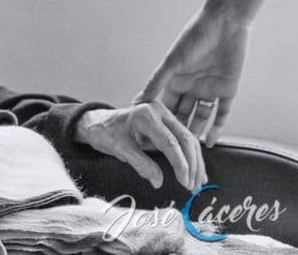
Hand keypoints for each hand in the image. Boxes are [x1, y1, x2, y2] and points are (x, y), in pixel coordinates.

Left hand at [75, 101, 206, 190]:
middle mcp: (160, 110)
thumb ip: (141, 165)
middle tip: (194, 187)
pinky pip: (183, 138)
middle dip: (193, 164)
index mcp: (146, 115)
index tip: (185, 183)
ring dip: (195, 162)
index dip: (180, 164)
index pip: (171, 142)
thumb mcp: (120, 150)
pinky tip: (196, 170)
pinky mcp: (167, 120)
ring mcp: (165, 113)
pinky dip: (191, 155)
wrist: (99, 122)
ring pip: (188, 138)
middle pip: (185, 138)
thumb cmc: (107, 134)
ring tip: (198, 182)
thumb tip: (159, 181)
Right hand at [133, 10, 250, 146]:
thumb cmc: (195, 36)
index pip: (164, 105)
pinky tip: (209, 143)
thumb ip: (156, 82)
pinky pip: (222, 114)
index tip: (147, 142)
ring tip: (188, 154)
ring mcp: (210, 89)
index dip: (157, 122)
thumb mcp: (173, 61)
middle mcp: (192, 86)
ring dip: (195, 134)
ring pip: (201, 118)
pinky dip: (217, 128)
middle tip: (167, 155)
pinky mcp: (228, 90)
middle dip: (175, 134)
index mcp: (176, 79)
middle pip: (182, 115)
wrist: (225, 22)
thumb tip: (137, 102)